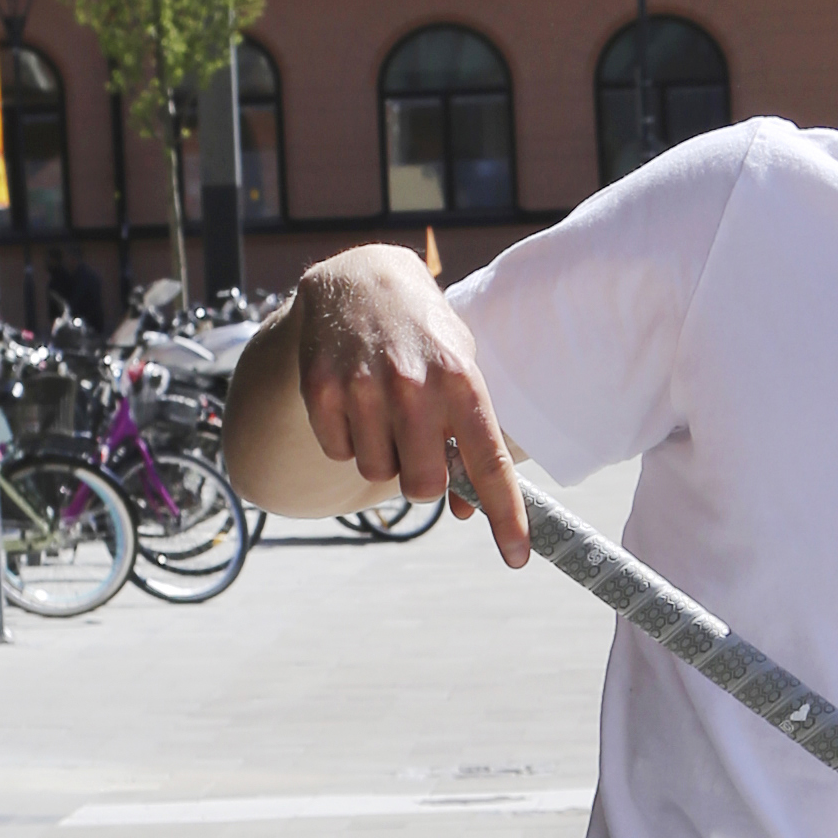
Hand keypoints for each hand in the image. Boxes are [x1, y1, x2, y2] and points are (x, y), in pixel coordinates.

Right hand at [289, 249, 528, 561]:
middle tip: (417, 445)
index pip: (489, 462)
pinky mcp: (321, 389)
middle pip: (423, 486)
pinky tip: (355, 401)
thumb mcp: (461, 373)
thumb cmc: (424, 336)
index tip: (516, 557)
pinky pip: (339, 453)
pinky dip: (348, 440)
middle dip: (422, 479)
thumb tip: (467, 511)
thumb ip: (470, 440)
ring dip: (383, 456)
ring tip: (385, 410)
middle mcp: (414, 384)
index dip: (505, 514)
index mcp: (462, 380)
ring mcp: (364, 386)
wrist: (359, 280)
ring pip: (377, 472)